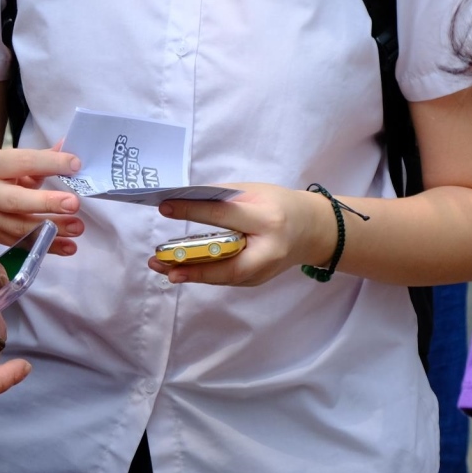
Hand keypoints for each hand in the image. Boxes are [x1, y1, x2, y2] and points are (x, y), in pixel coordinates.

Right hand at [0, 148, 82, 251]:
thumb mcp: (9, 161)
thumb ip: (40, 158)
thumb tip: (68, 147)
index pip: (23, 163)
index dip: (50, 163)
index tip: (75, 165)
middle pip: (16, 200)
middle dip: (47, 203)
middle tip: (73, 204)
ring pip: (21, 228)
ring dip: (52, 230)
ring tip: (77, 227)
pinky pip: (23, 245)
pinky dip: (47, 247)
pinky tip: (68, 246)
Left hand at [149, 183, 336, 285]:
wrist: (311, 230)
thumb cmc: (278, 204)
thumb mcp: (253, 192)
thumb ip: (221, 199)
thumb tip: (182, 201)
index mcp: (267, 220)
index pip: (225, 216)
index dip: (193, 212)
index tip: (165, 207)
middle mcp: (268, 250)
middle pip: (226, 263)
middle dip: (192, 265)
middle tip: (159, 261)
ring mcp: (264, 270)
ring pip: (223, 276)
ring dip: (191, 273)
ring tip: (162, 267)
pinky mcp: (257, 280)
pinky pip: (226, 278)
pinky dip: (203, 274)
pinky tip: (181, 269)